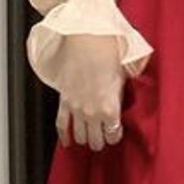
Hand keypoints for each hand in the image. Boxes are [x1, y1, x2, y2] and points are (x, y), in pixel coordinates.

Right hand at [54, 33, 124, 151]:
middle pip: (96, 140)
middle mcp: (93, 112)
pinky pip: (61, 124)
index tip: (115, 133)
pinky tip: (67, 142)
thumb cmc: (107, 55)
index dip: (114, 136)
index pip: (113, 135)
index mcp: (110, 107)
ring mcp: (77, 108)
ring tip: (88, 137)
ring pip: (80, 136)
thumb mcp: (122, 78)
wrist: (87, 40)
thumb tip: (118, 104)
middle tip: (102, 137)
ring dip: (85, 138)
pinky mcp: (64, 101)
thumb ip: (118, 97)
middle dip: (100, 141)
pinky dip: (64, 136)